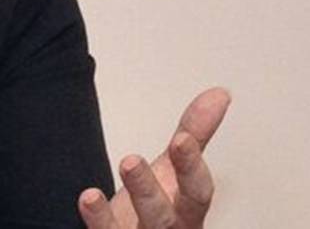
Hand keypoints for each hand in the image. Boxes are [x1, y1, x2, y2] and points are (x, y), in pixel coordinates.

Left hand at [78, 87, 231, 227]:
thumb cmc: (161, 205)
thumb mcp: (176, 168)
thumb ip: (194, 134)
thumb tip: (220, 93)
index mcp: (187, 209)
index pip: (196, 191)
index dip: (190, 166)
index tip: (181, 139)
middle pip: (163, 215)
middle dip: (148, 189)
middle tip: (130, 160)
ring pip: (139, 225)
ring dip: (123, 201)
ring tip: (111, 172)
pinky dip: (98, 219)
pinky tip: (88, 198)